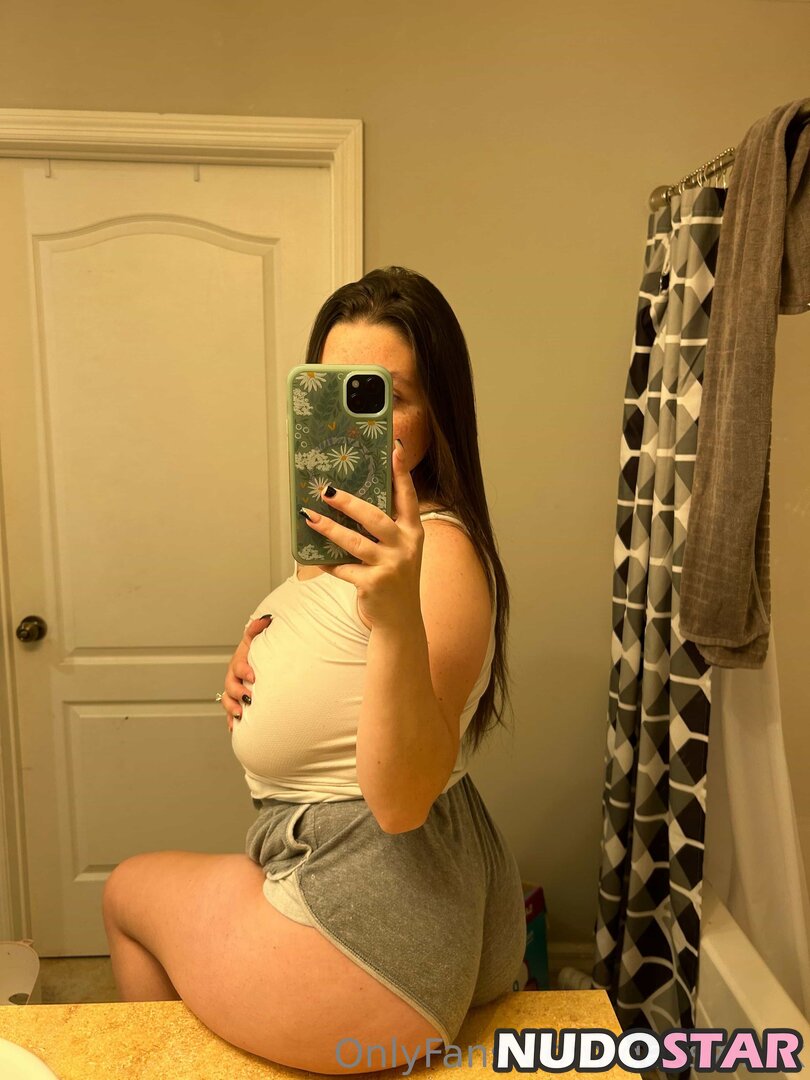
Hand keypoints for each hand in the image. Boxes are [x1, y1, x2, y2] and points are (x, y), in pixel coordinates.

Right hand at [221, 614, 272, 731]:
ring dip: (232, 708)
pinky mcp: (236, 702)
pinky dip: (232, 720)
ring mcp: (234, 690)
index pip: (238, 666)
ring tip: (240, 714)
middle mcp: (233, 677)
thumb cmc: (256, 652)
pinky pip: (231, 713)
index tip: (253, 676)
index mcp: (239, 662)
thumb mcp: (255, 640)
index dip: (244, 671)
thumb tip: (266, 618)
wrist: (255, 665)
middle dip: (237, 692)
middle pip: (230, 685)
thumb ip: (257, 630)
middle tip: (248, 698)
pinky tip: (235, 728)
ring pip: (227, 700)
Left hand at [300, 440, 423, 629]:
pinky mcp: (374, 583)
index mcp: (414, 532)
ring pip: (354, 542)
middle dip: (350, 502)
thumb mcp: (401, 549)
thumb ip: (387, 527)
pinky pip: (344, 568)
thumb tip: (351, 500)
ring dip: (329, 529)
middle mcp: (406, 546)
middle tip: (328, 491)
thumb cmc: (396, 577)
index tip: (395, 449)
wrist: (401, 619)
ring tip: (310, 517)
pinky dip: (328, 563)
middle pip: (375, 517)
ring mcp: (391, 565)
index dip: (402, 473)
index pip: (408, 497)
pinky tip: (315, 557)